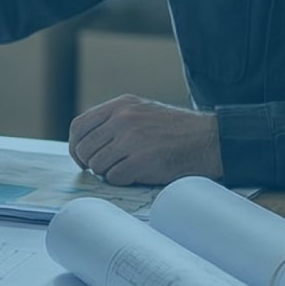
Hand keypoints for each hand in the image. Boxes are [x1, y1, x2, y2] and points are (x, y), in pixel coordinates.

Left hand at [68, 95, 220, 185]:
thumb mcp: (142, 110)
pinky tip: (135, 174)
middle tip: (104, 168)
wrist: (208, 140)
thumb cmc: (176, 129)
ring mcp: (130, 140)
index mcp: (120, 105)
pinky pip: (114, 177)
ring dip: (108, 172)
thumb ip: (115, 119)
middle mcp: (122, 119)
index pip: (79, 126)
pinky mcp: (140, 161)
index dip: (76, 146)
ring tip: (126, 168)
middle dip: (90, 163)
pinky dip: (121, 180)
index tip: (81, 157)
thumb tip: (87, 139)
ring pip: (97, 165)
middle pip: (85, 148)